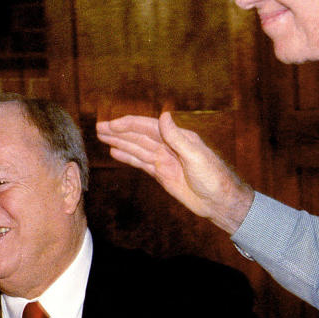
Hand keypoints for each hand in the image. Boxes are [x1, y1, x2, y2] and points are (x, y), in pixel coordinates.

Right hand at [96, 111, 254, 234]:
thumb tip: (163, 116)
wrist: (219, 201)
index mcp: (178, 137)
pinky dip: (128, 157)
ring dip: (120, 142)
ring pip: (137, 148)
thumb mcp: (196, 156)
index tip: (111, 124)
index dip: (129, 125)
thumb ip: (177, 138)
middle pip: (139, 136)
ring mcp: (164, 160)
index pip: (148, 127)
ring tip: (102, 137)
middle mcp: (169, 146)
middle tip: (99, 127)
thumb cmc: (213, 177)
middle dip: (119, 131)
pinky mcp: (162, 174)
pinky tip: (115, 152)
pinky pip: (141, 163)